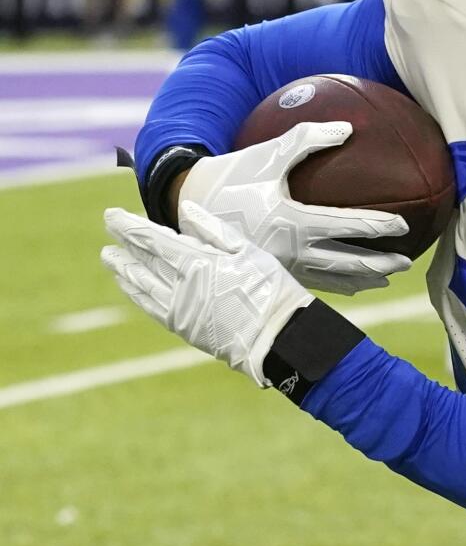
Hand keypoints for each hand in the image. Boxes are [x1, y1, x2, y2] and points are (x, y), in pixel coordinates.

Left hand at [102, 204, 314, 385]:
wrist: (276, 336)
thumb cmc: (269, 288)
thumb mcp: (249, 251)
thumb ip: (213, 230)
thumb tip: (185, 209)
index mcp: (196, 261)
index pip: (151, 239)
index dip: (128, 226)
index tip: (112, 214)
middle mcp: (179, 284)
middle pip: (142, 259)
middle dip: (123, 243)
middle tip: (108, 228)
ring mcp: (176, 307)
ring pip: (140, 283)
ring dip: (123, 268)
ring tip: (110, 257)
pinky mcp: (180, 325)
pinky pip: (148, 305)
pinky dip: (134, 292)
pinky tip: (128, 285)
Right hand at [177, 120, 411, 293]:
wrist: (186, 205)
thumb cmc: (230, 176)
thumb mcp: (267, 154)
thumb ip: (307, 139)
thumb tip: (348, 127)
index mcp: (293, 222)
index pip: (348, 227)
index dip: (378, 227)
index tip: (403, 226)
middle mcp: (292, 250)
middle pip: (348, 263)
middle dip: (381, 265)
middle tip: (406, 263)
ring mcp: (283, 265)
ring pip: (332, 279)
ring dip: (362, 280)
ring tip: (385, 279)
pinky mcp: (273, 272)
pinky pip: (313, 282)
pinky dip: (337, 284)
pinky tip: (350, 282)